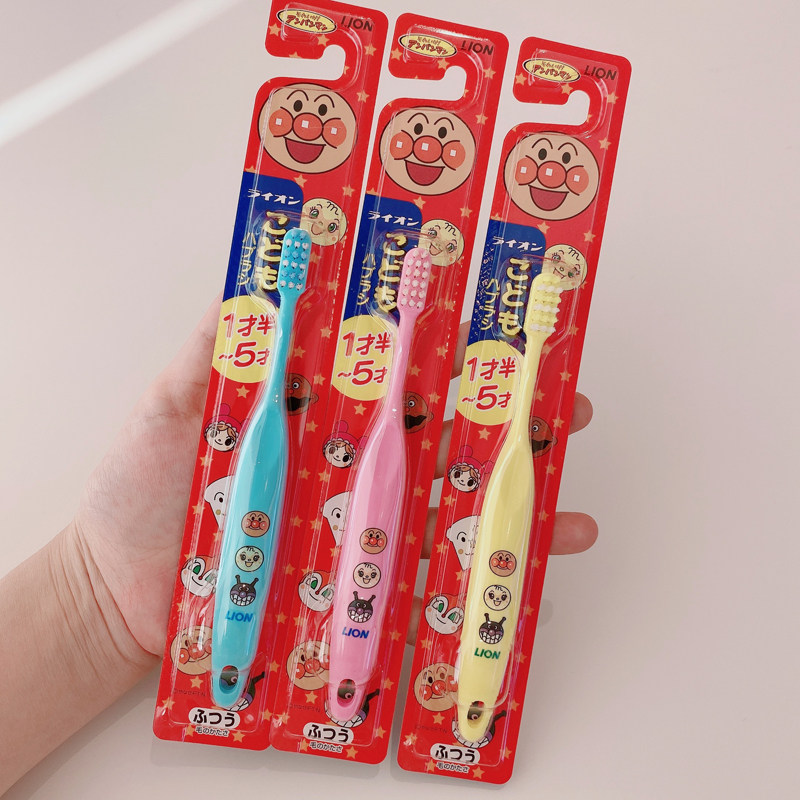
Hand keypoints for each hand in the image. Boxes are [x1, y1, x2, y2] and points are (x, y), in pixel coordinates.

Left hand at [71, 296, 596, 656]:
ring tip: (565, 460)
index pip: (390, 367)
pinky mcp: (364, 575)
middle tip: (560, 391)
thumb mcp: (168, 407)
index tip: (494, 316)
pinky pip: (441, 565)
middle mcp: (347, 458)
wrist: (122, 597)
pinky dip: (498, 557)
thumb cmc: (138, 497)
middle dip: (504, 405)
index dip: (443, 342)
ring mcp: (360, 516)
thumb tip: (253, 279)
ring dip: (518, 475)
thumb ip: (210, 352)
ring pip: (454, 490)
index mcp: (315, 410)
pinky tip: (544, 545)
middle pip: (439, 426)